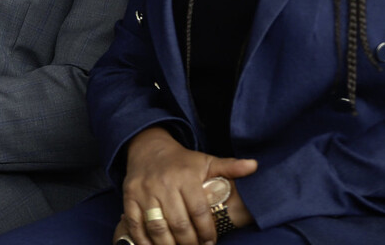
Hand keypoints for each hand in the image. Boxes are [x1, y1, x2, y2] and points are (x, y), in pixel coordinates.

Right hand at [118, 127, 256, 244]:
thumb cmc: (182, 162)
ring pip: (157, 227)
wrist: (148, 148)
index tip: (210, 243)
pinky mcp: (129, 198)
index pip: (199, 210)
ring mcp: (144, 192)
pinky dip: (145, 242)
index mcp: (185, 176)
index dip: (207, 231)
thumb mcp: (206, 161)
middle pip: (179, 223)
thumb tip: (255, 166)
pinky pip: (136, 226)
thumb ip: (230, 167)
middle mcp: (164, 184)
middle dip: (190, 243)